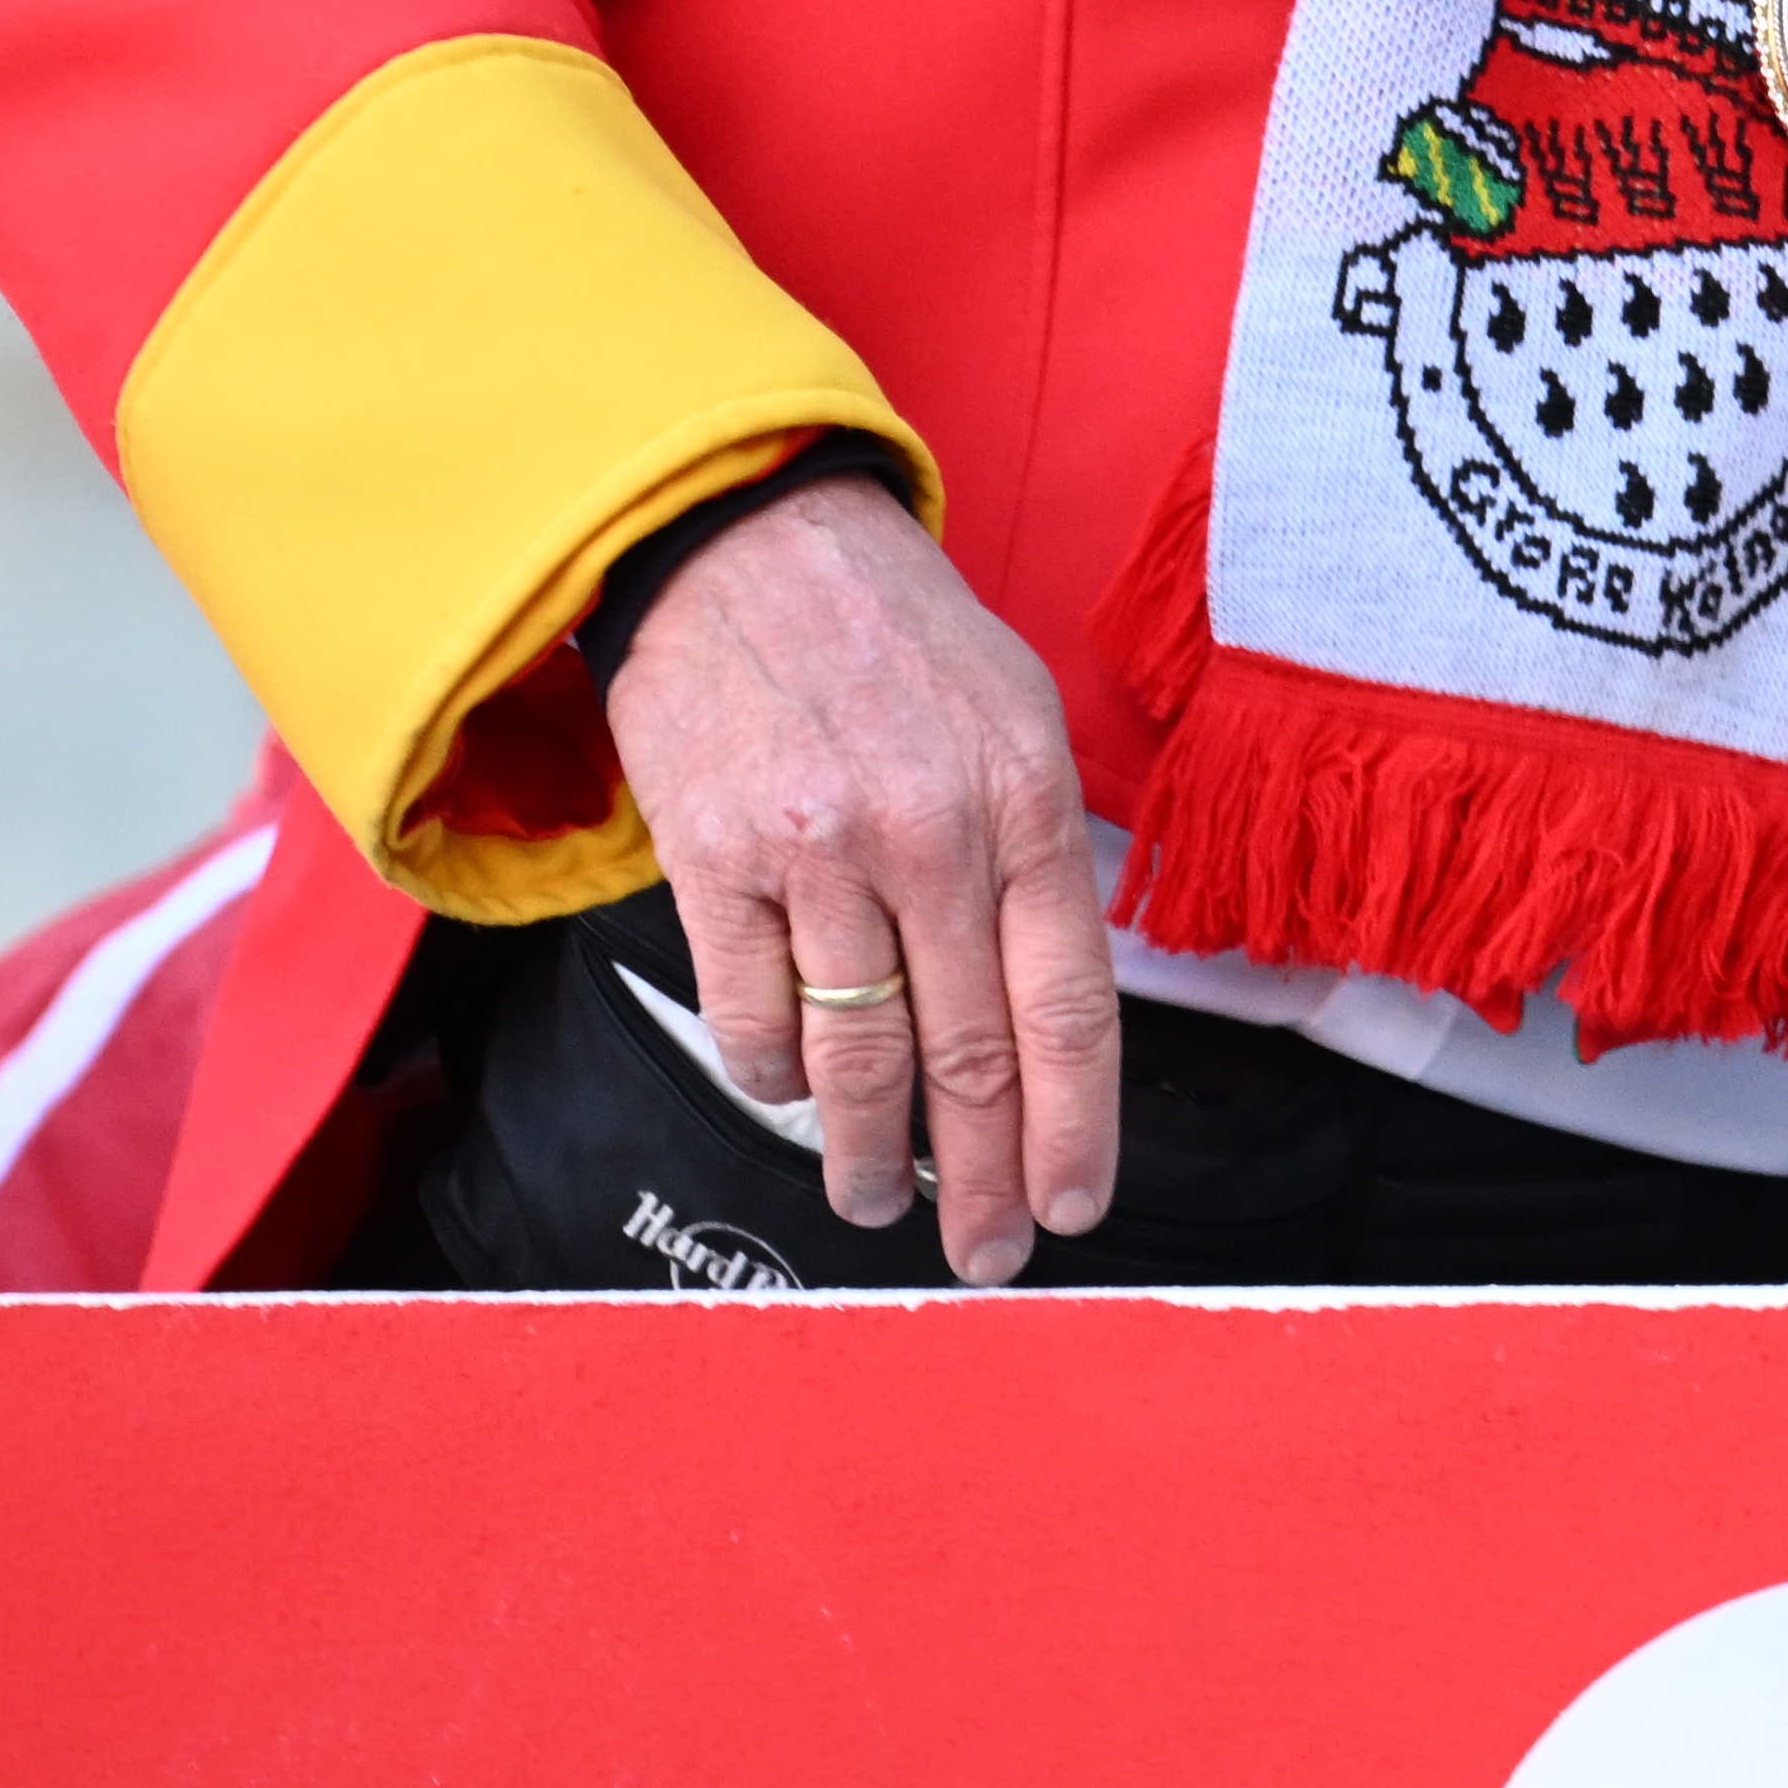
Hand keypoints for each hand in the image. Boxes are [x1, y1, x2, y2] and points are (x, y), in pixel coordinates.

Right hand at [604, 474, 1123, 1277]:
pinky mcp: (712, 859)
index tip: (1074, 1205)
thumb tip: (1050, 1008)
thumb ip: (1036, 855)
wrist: (743, 538)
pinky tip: (792, 1094)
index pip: (1067, 1008)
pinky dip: (775, 1078)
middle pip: (968, 1060)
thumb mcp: (1012, 714)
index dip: (1075, 1127)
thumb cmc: (890, 634)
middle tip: (986, 1249)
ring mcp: (818, 850)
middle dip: (982, 1179)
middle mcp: (930, 833)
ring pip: (857, 1060)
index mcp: (1023, 800)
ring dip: (871, 1158)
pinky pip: (752, 1016)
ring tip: (877, 1202)